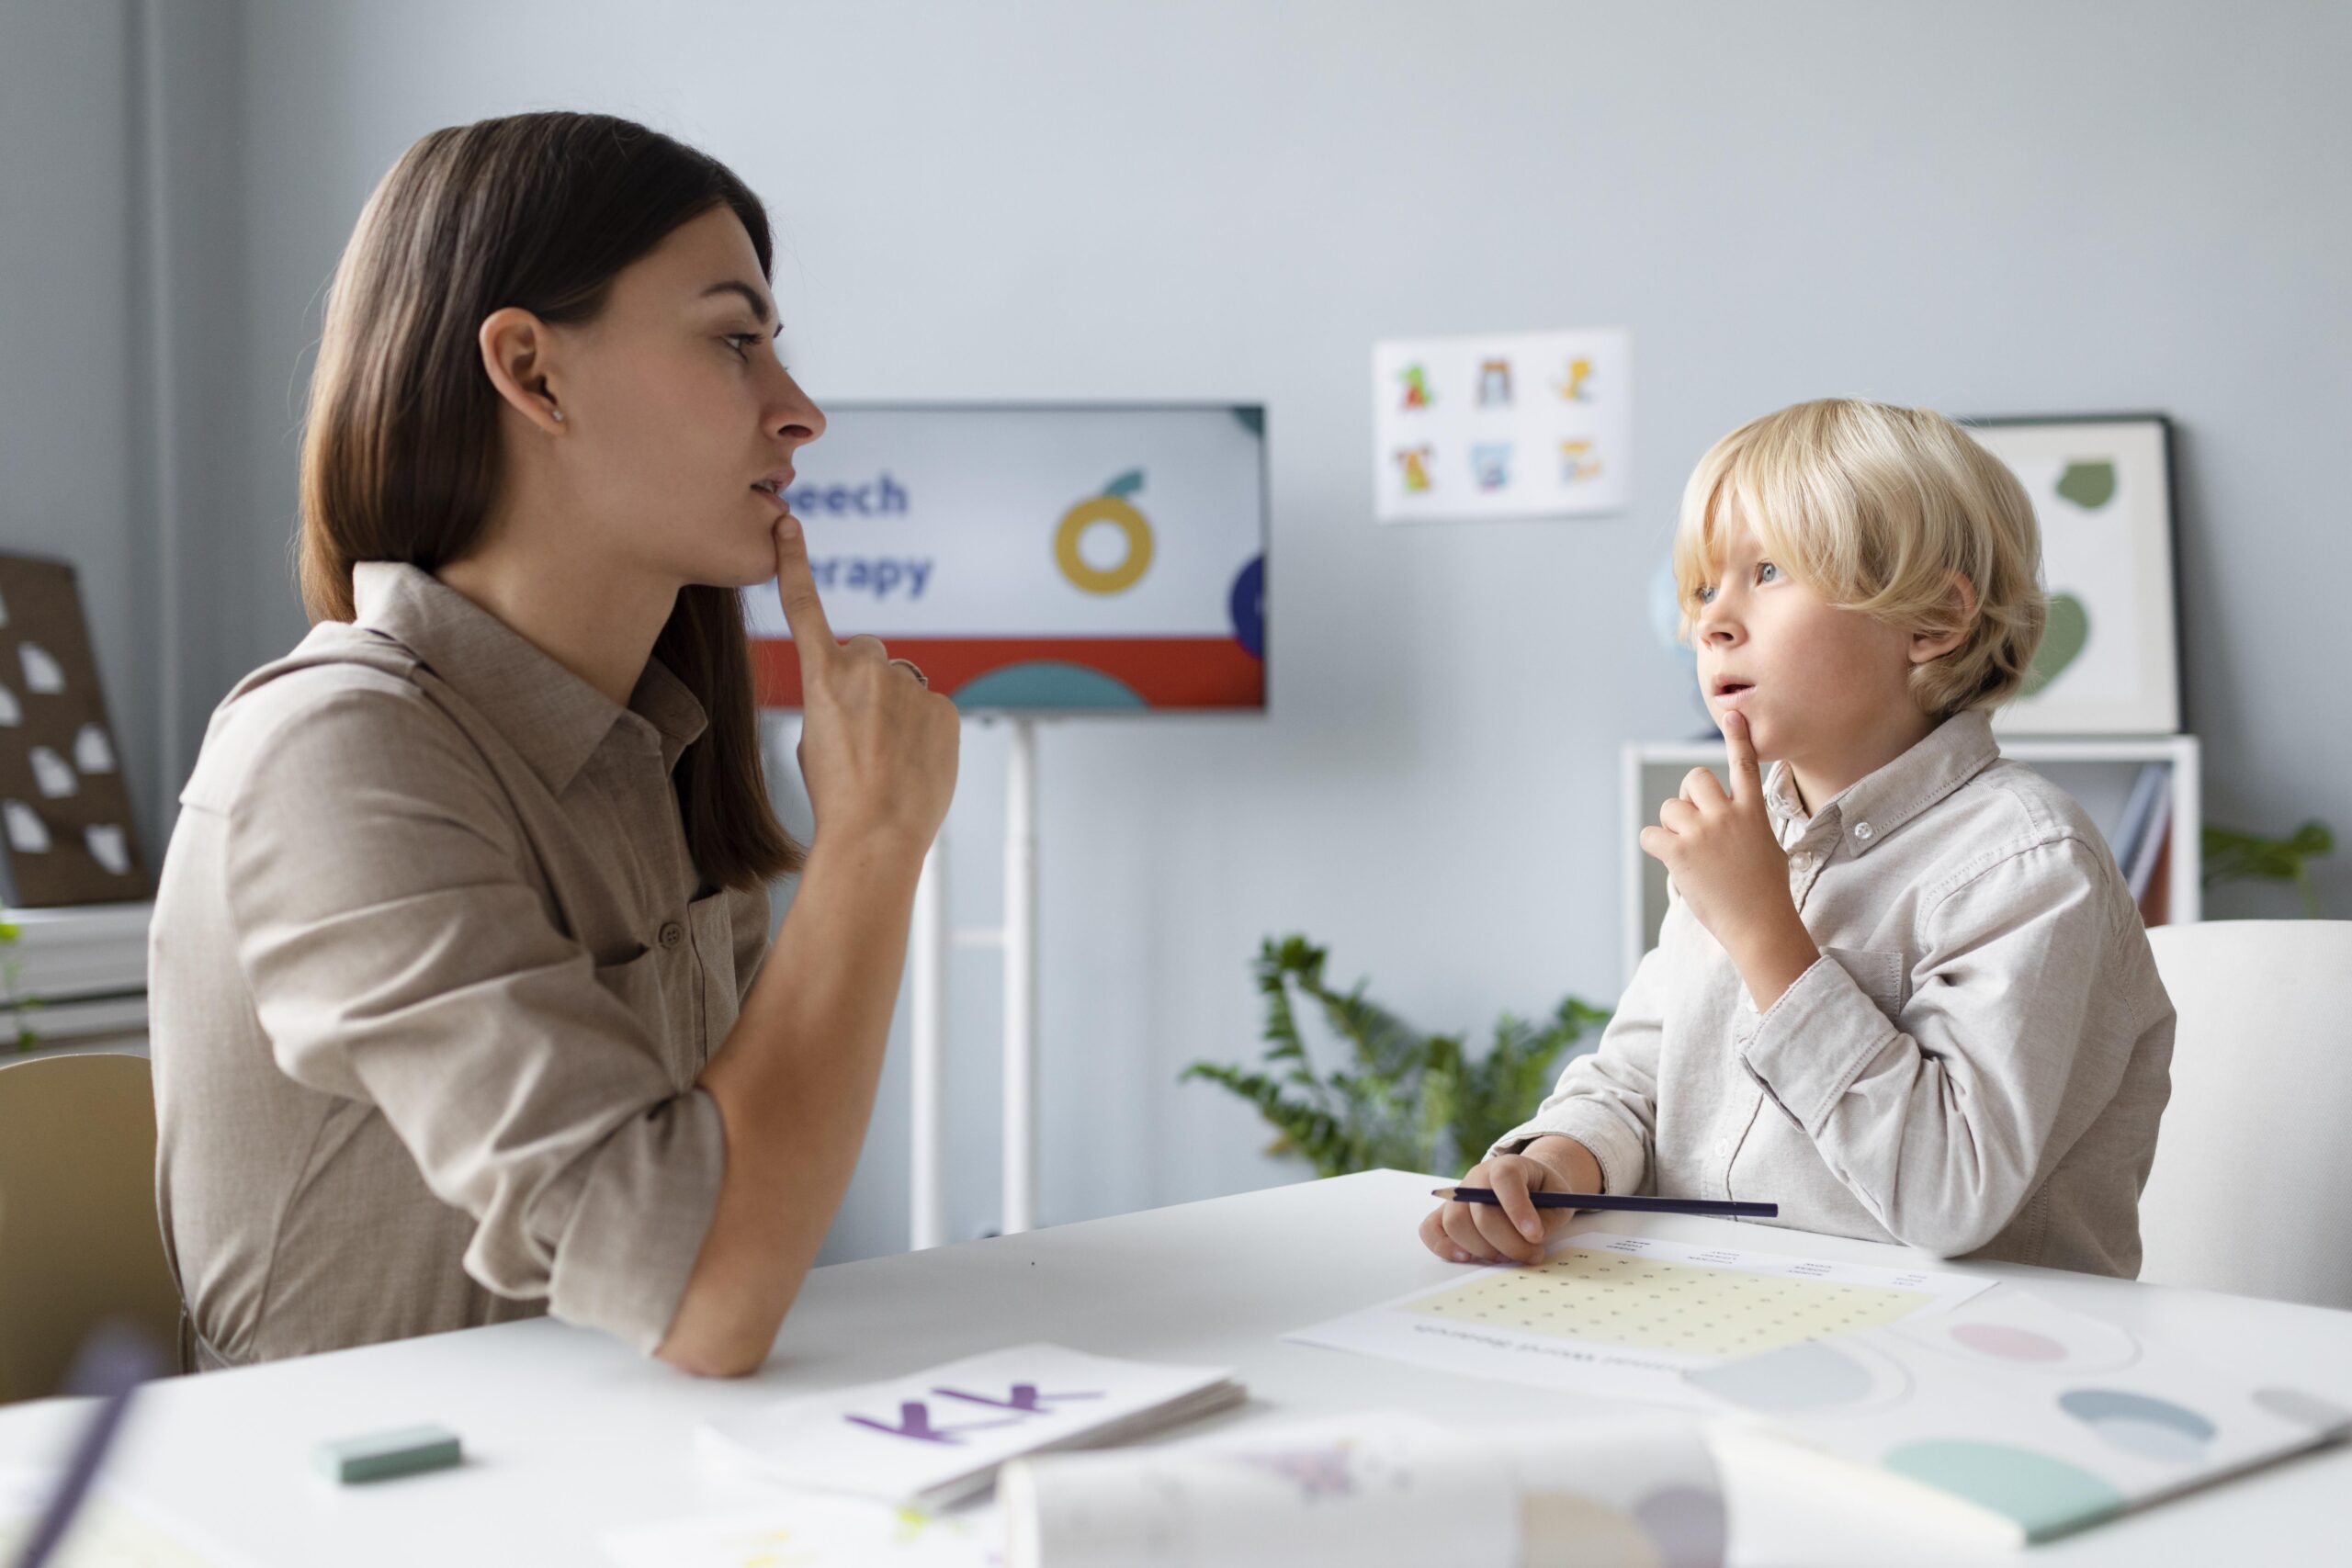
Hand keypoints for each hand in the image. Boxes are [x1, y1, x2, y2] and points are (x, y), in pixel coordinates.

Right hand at [773, 515, 958, 849]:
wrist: (876, 836)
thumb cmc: (836, 798)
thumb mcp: (814, 743)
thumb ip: (834, 703)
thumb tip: (863, 702)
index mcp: (821, 678)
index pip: (804, 609)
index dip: (795, 564)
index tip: (788, 524)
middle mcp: (865, 670)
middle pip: (868, 654)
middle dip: (868, 680)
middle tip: (866, 731)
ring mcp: (908, 686)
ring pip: (902, 685)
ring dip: (898, 710)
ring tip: (890, 758)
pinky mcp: (943, 706)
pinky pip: (931, 708)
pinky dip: (925, 730)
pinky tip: (915, 764)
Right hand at [1418, 1138, 1595, 1265]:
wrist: (1526, 1185)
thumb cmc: (1543, 1193)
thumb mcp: (1559, 1200)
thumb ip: (1548, 1218)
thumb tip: (1530, 1239)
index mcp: (1507, 1165)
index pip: (1505, 1178)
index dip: (1518, 1208)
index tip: (1536, 1236)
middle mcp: (1477, 1177)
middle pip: (1481, 1212)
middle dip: (1509, 1242)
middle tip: (1532, 1255)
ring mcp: (1458, 1195)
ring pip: (1456, 1223)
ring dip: (1483, 1249)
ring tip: (1507, 1256)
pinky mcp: (1445, 1214)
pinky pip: (1430, 1229)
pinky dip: (1443, 1247)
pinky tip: (1467, 1257)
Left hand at [1638, 708, 1816, 1006]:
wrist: (1760, 925)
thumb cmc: (1766, 893)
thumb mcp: (1768, 848)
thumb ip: (1748, 825)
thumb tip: (1730, 822)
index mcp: (1752, 812)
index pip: (1744, 765)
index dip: (1737, 737)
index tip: (1733, 713)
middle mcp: (1727, 815)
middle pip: (1694, 779)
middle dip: (1688, 798)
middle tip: (1695, 826)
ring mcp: (1703, 832)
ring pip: (1670, 808)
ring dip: (1672, 826)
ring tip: (1688, 852)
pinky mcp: (1680, 852)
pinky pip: (1650, 835)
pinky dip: (1655, 846)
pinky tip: (1671, 861)